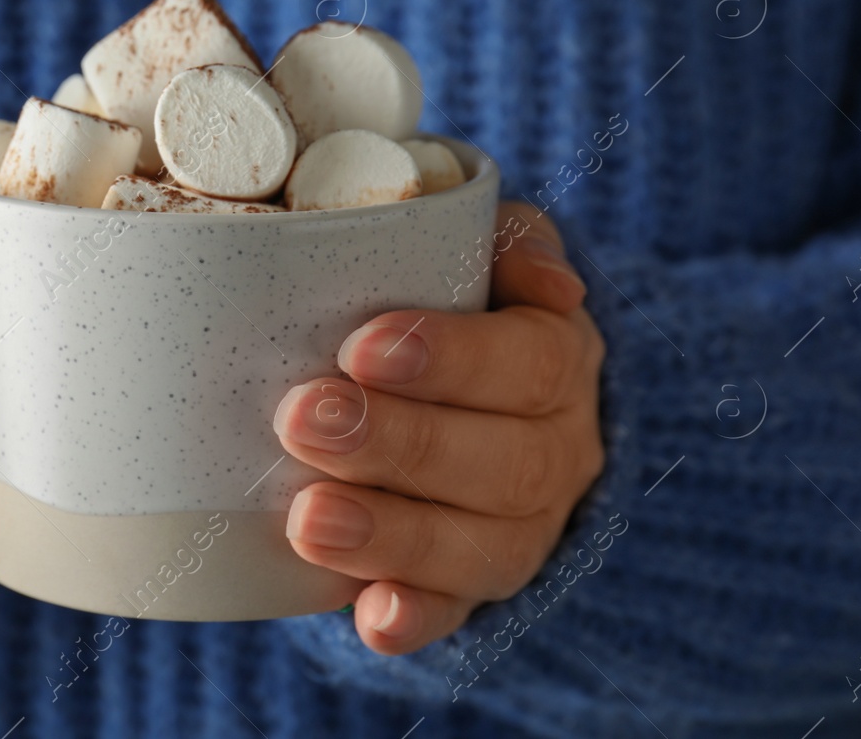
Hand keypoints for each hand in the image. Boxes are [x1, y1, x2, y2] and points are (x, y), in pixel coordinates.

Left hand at [273, 202, 604, 653]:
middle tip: (303, 419)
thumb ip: (511, 242)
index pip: (526, 363)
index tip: (362, 347)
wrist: (487, 397)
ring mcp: (519, 529)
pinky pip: (456, 615)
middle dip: (398, 444)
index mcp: (557, 360)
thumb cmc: (461, 304)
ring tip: (308, 518)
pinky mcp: (471, 587)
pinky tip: (372, 618)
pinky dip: (415, 618)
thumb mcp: (490, 255)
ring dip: (391, 535)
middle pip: (500, 464)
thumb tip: (554, 283)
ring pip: (477, 547)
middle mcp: (555, 452)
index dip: (450, 359)